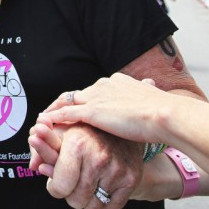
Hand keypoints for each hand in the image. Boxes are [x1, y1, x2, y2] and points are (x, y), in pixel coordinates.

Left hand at [28, 122, 142, 208]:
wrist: (121, 126)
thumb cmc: (84, 130)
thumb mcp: (61, 133)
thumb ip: (43, 150)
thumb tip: (34, 167)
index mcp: (77, 145)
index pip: (60, 187)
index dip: (54, 188)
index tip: (56, 183)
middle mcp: (98, 158)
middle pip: (75, 200)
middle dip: (70, 194)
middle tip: (72, 182)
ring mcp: (117, 170)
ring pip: (93, 207)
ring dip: (86, 200)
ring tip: (86, 182)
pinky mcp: (131, 179)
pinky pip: (111, 207)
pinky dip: (104, 202)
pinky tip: (100, 186)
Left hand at [39, 74, 170, 143]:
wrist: (167, 115)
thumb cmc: (164, 115)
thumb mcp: (150, 106)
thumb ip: (142, 106)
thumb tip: (150, 109)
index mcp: (116, 82)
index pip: (92, 92)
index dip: (82, 102)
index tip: (76, 110)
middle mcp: (103, 85)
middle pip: (76, 96)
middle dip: (63, 107)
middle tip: (50, 118)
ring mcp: (96, 97)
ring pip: (66, 103)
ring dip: (53, 113)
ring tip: (42, 123)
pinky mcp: (92, 111)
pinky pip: (65, 114)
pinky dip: (54, 119)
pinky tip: (45, 126)